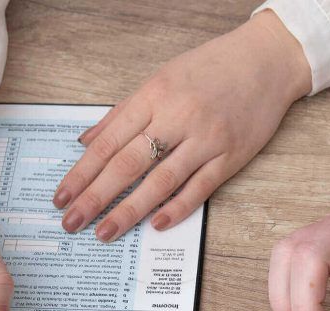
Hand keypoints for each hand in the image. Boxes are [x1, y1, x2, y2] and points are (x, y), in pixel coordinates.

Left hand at [52, 9, 309, 241]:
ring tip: (104, 232)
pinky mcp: (231, 156)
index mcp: (154, 96)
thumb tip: (86, 142)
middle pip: (128, 164)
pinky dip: (177, 208)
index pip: (108, 142)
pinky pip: (200, 188)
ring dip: (129, 210)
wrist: (267, 60)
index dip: (82, 173)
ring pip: (160, 181)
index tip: (61, 197)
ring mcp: (206, 139)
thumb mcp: (160, 79)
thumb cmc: (211, 69)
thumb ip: (122, 114)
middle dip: (95, 197)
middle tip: (71, 222)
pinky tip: (155, 225)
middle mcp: (178, 117)